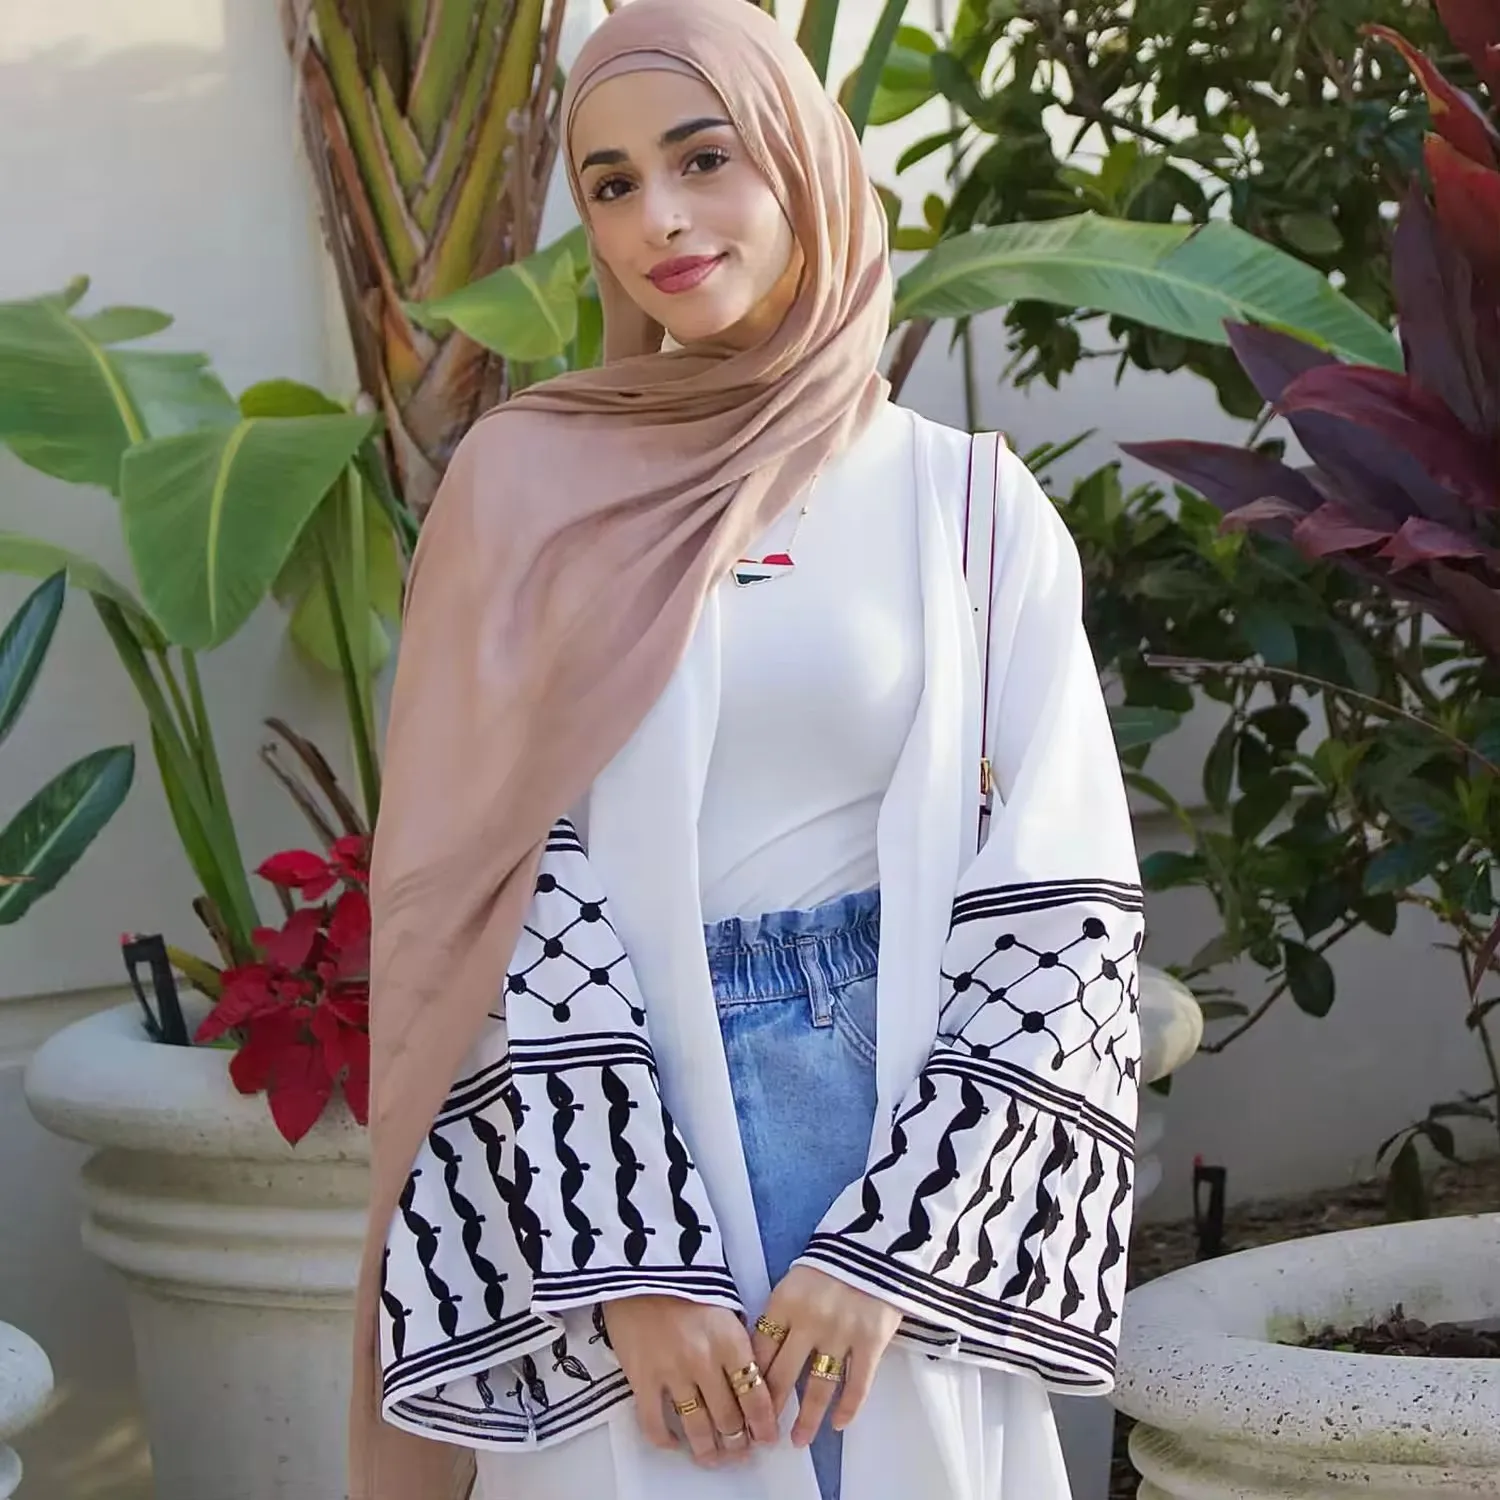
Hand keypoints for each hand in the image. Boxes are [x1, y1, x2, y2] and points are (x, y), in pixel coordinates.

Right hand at [602, 1295, 777, 1466]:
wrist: (641, 1267)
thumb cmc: (687, 1282)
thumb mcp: (726, 1305)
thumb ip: (739, 1343)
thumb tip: (752, 1381)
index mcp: (731, 1340)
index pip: (756, 1396)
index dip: (764, 1424)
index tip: (767, 1437)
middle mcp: (705, 1361)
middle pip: (729, 1418)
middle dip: (738, 1442)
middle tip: (740, 1450)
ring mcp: (672, 1372)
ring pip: (697, 1428)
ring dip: (708, 1450)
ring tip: (713, 1457)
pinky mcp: (641, 1378)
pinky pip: (655, 1423)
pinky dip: (666, 1440)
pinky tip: (675, 1443)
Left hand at [750, 1266, 902, 1447]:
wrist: (874, 1245)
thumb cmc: (828, 1265)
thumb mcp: (793, 1283)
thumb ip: (779, 1318)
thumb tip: (760, 1360)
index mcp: (784, 1303)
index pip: (760, 1352)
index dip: (751, 1383)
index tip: (745, 1406)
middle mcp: (809, 1321)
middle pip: (784, 1376)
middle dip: (773, 1410)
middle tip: (765, 1435)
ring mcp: (841, 1332)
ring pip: (819, 1387)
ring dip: (808, 1418)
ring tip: (798, 1440)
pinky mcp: (871, 1340)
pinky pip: (857, 1384)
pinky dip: (848, 1408)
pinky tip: (838, 1424)